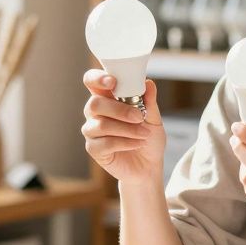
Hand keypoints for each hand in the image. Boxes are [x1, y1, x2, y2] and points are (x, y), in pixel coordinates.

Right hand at [81, 70, 165, 184]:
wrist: (149, 166)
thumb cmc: (148, 138)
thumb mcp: (154, 119)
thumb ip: (149, 101)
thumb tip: (149, 83)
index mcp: (107, 98)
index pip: (92, 81)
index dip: (97, 78)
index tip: (113, 82)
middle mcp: (95, 113)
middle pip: (94, 103)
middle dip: (119, 110)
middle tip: (139, 117)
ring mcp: (92, 131)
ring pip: (101, 125)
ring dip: (127, 129)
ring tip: (144, 134)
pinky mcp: (94, 149)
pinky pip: (105, 143)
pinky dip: (125, 143)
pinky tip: (136, 144)